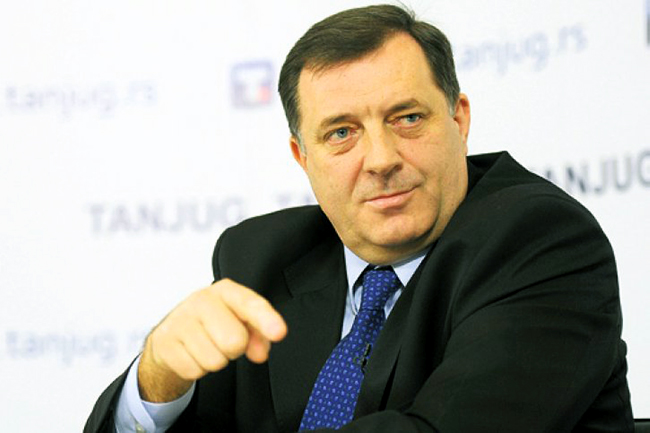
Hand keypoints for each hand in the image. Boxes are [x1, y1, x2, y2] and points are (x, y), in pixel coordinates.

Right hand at [137, 278, 286, 401]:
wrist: (172, 334)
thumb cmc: (213, 324)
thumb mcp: (239, 322)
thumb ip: (259, 334)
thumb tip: (260, 352)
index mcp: (225, 291)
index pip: (249, 303)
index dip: (266, 319)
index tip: (279, 332)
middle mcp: (201, 300)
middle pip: (234, 340)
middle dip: (235, 349)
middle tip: (223, 341)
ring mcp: (180, 320)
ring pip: (215, 359)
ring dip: (216, 360)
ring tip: (207, 346)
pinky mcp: (164, 343)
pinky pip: (195, 371)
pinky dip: (198, 369)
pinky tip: (192, 353)